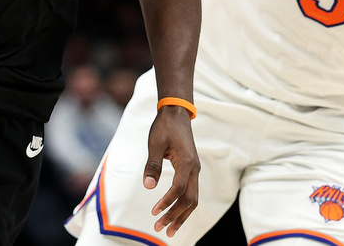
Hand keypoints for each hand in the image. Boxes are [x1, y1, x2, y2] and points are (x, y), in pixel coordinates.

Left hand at [142, 105, 199, 236]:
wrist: (176, 113)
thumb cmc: (164, 126)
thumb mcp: (154, 143)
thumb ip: (152, 165)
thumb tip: (148, 186)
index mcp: (187, 162)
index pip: (179, 189)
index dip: (167, 203)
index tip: (154, 212)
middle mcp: (194, 168)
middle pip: (189, 199)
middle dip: (175, 216)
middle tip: (159, 228)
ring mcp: (195, 170)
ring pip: (193, 199)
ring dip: (181, 215)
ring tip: (169, 230)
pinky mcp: (191, 170)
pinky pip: (191, 192)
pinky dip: (183, 206)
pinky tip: (174, 215)